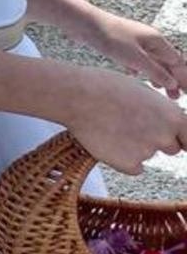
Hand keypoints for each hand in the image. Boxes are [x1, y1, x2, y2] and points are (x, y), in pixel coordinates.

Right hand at [66, 68, 186, 174]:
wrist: (77, 96)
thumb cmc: (107, 86)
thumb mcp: (143, 91)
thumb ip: (162, 111)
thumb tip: (168, 121)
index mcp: (174, 117)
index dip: (181, 138)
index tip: (175, 139)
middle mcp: (165, 137)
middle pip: (171, 148)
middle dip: (156, 140)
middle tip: (132, 126)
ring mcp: (147, 152)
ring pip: (147, 154)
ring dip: (136, 147)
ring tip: (112, 128)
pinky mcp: (128, 164)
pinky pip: (132, 167)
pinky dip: (122, 159)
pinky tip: (107, 141)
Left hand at [89, 11, 186, 98]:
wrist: (83, 24)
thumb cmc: (111, 38)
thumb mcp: (137, 59)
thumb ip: (156, 72)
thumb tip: (173, 83)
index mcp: (157, 41)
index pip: (177, 62)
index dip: (182, 78)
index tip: (185, 93)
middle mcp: (148, 40)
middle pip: (166, 62)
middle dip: (172, 79)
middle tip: (175, 97)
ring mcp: (134, 41)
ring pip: (151, 61)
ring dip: (157, 75)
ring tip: (160, 90)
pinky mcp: (120, 44)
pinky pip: (136, 58)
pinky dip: (140, 69)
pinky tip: (136, 76)